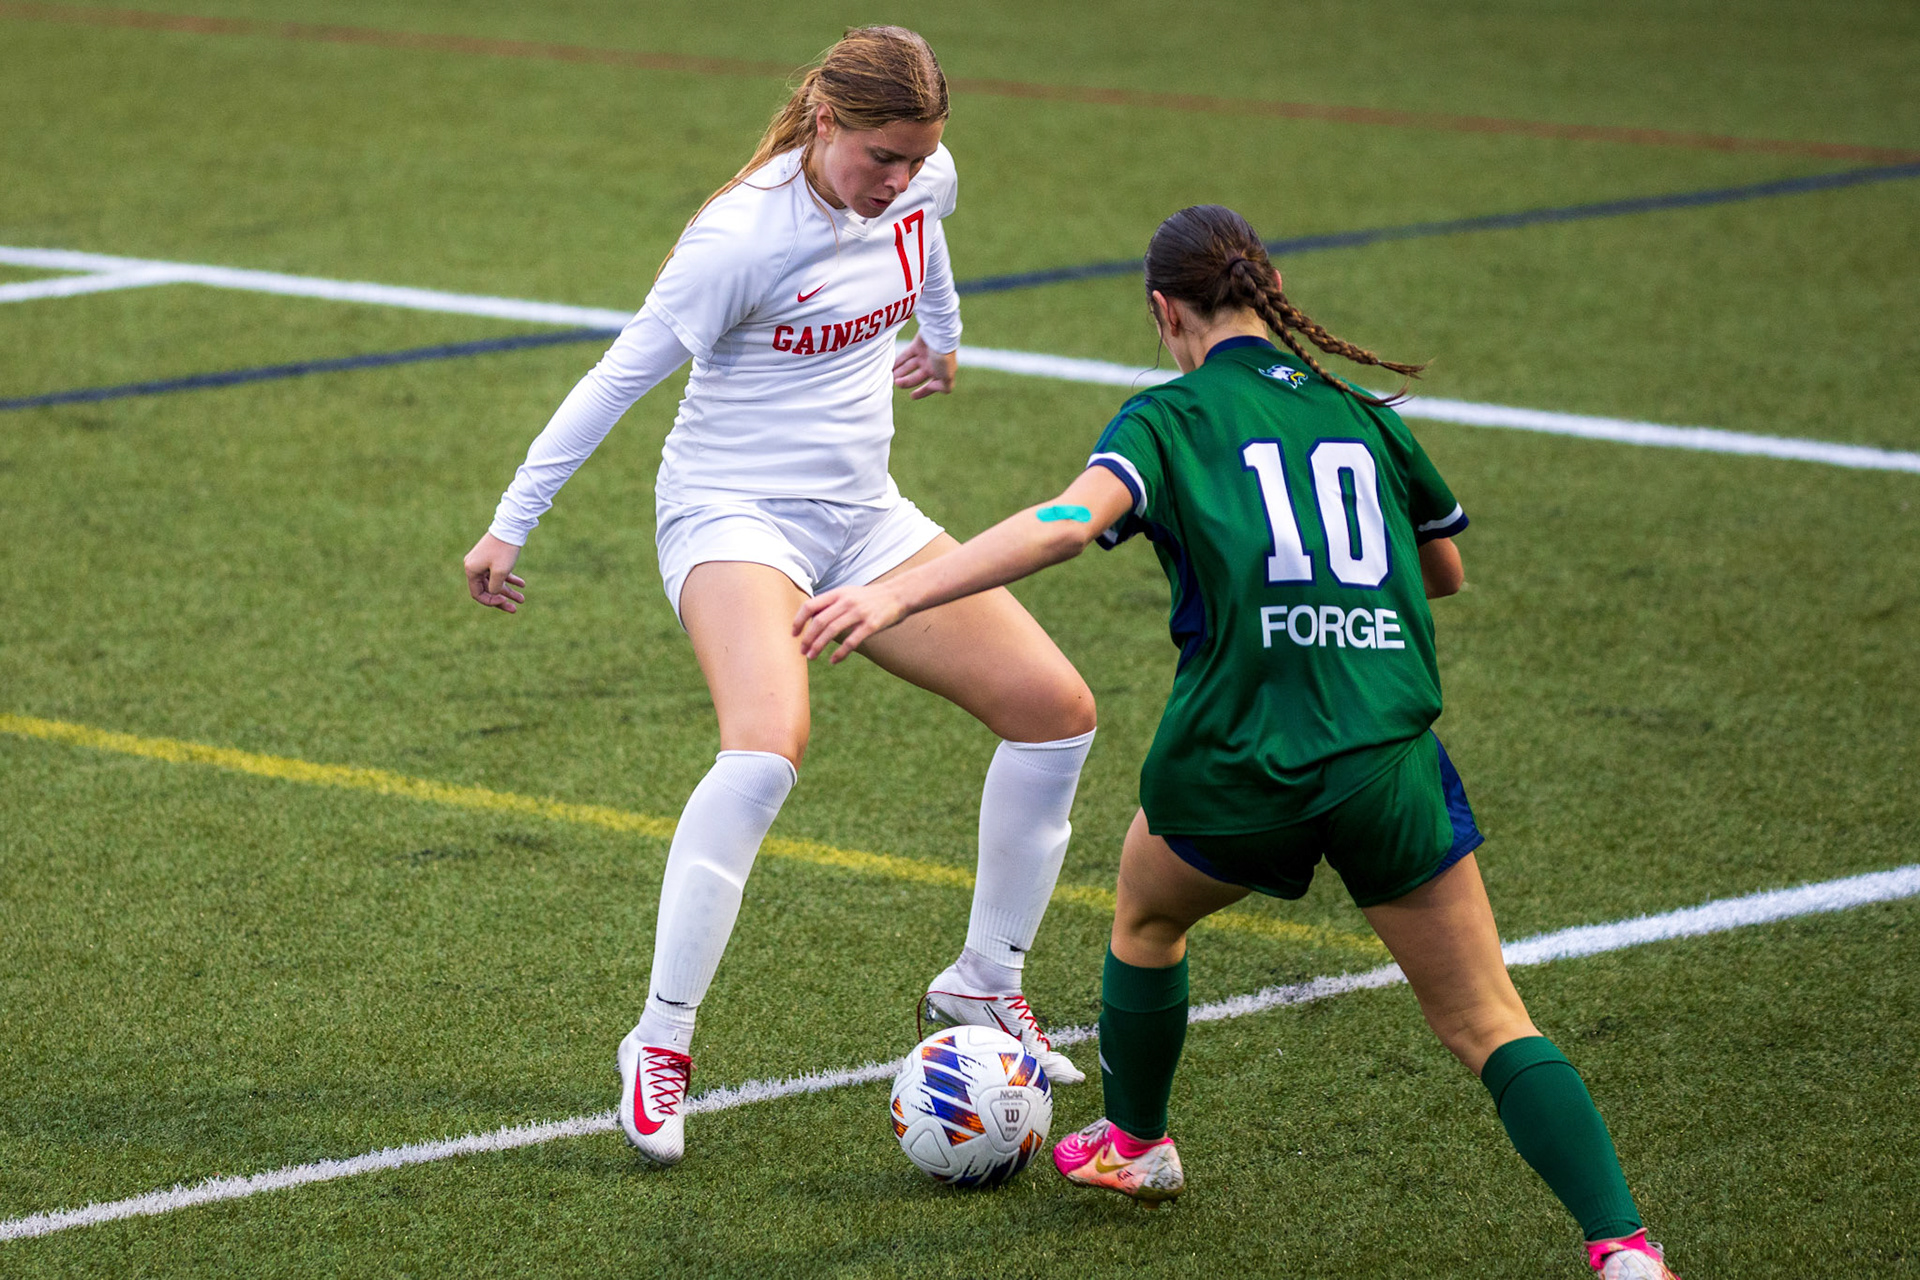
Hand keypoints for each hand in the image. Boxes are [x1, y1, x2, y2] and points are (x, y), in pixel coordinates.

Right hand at [464, 532, 526, 612]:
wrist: (511, 527)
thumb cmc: (504, 550)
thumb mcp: (500, 572)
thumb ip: (495, 587)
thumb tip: (493, 594)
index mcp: (471, 570)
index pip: (477, 594)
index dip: (491, 601)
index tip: (505, 602)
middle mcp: (474, 566)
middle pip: (487, 589)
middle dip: (502, 599)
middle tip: (516, 608)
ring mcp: (483, 561)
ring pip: (495, 581)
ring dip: (508, 590)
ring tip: (522, 599)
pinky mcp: (492, 557)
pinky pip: (499, 572)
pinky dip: (510, 579)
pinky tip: (522, 584)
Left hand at [792, 583, 908, 662]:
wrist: (899, 594)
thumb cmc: (870, 597)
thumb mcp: (849, 594)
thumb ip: (832, 604)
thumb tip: (812, 619)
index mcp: (838, 593)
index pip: (810, 606)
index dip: (799, 620)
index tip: (793, 634)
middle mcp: (846, 602)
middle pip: (819, 622)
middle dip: (807, 638)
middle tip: (802, 651)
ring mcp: (859, 613)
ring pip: (832, 632)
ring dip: (819, 646)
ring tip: (812, 657)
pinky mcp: (871, 625)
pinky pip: (851, 641)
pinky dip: (840, 653)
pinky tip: (833, 660)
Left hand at [892, 335, 956, 399]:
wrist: (939, 334)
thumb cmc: (944, 356)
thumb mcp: (948, 376)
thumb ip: (944, 387)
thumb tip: (934, 388)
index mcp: (940, 373)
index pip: (930, 386)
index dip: (922, 392)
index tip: (912, 396)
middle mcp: (932, 365)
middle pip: (916, 377)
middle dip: (906, 381)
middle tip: (896, 383)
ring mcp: (925, 355)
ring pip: (909, 367)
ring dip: (900, 372)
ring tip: (890, 376)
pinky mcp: (917, 345)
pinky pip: (905, 356)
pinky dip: (898, 361)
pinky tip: (891, 366)